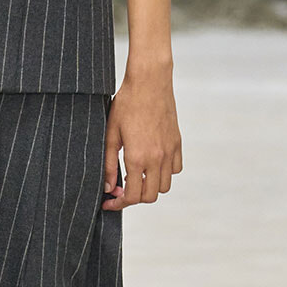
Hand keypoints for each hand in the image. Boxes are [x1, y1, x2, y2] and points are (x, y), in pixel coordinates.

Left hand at [102, 61, 181, 210]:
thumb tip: (109, 187)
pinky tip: (152, 163)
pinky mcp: (177, 143)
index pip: (132, 197)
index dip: (118, 204)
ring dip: (150, 187)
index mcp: (137, 158)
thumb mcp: (111, 134)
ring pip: (164, 186)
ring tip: (137, 176)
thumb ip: (109, 163)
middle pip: (150, 196)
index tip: (109, 202)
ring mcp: (170, 151)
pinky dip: (165, 173)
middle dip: (134, 198)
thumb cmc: (126, 104)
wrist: (149, 82)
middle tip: (121, 189)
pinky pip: (176, 169)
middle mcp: (157, 158)